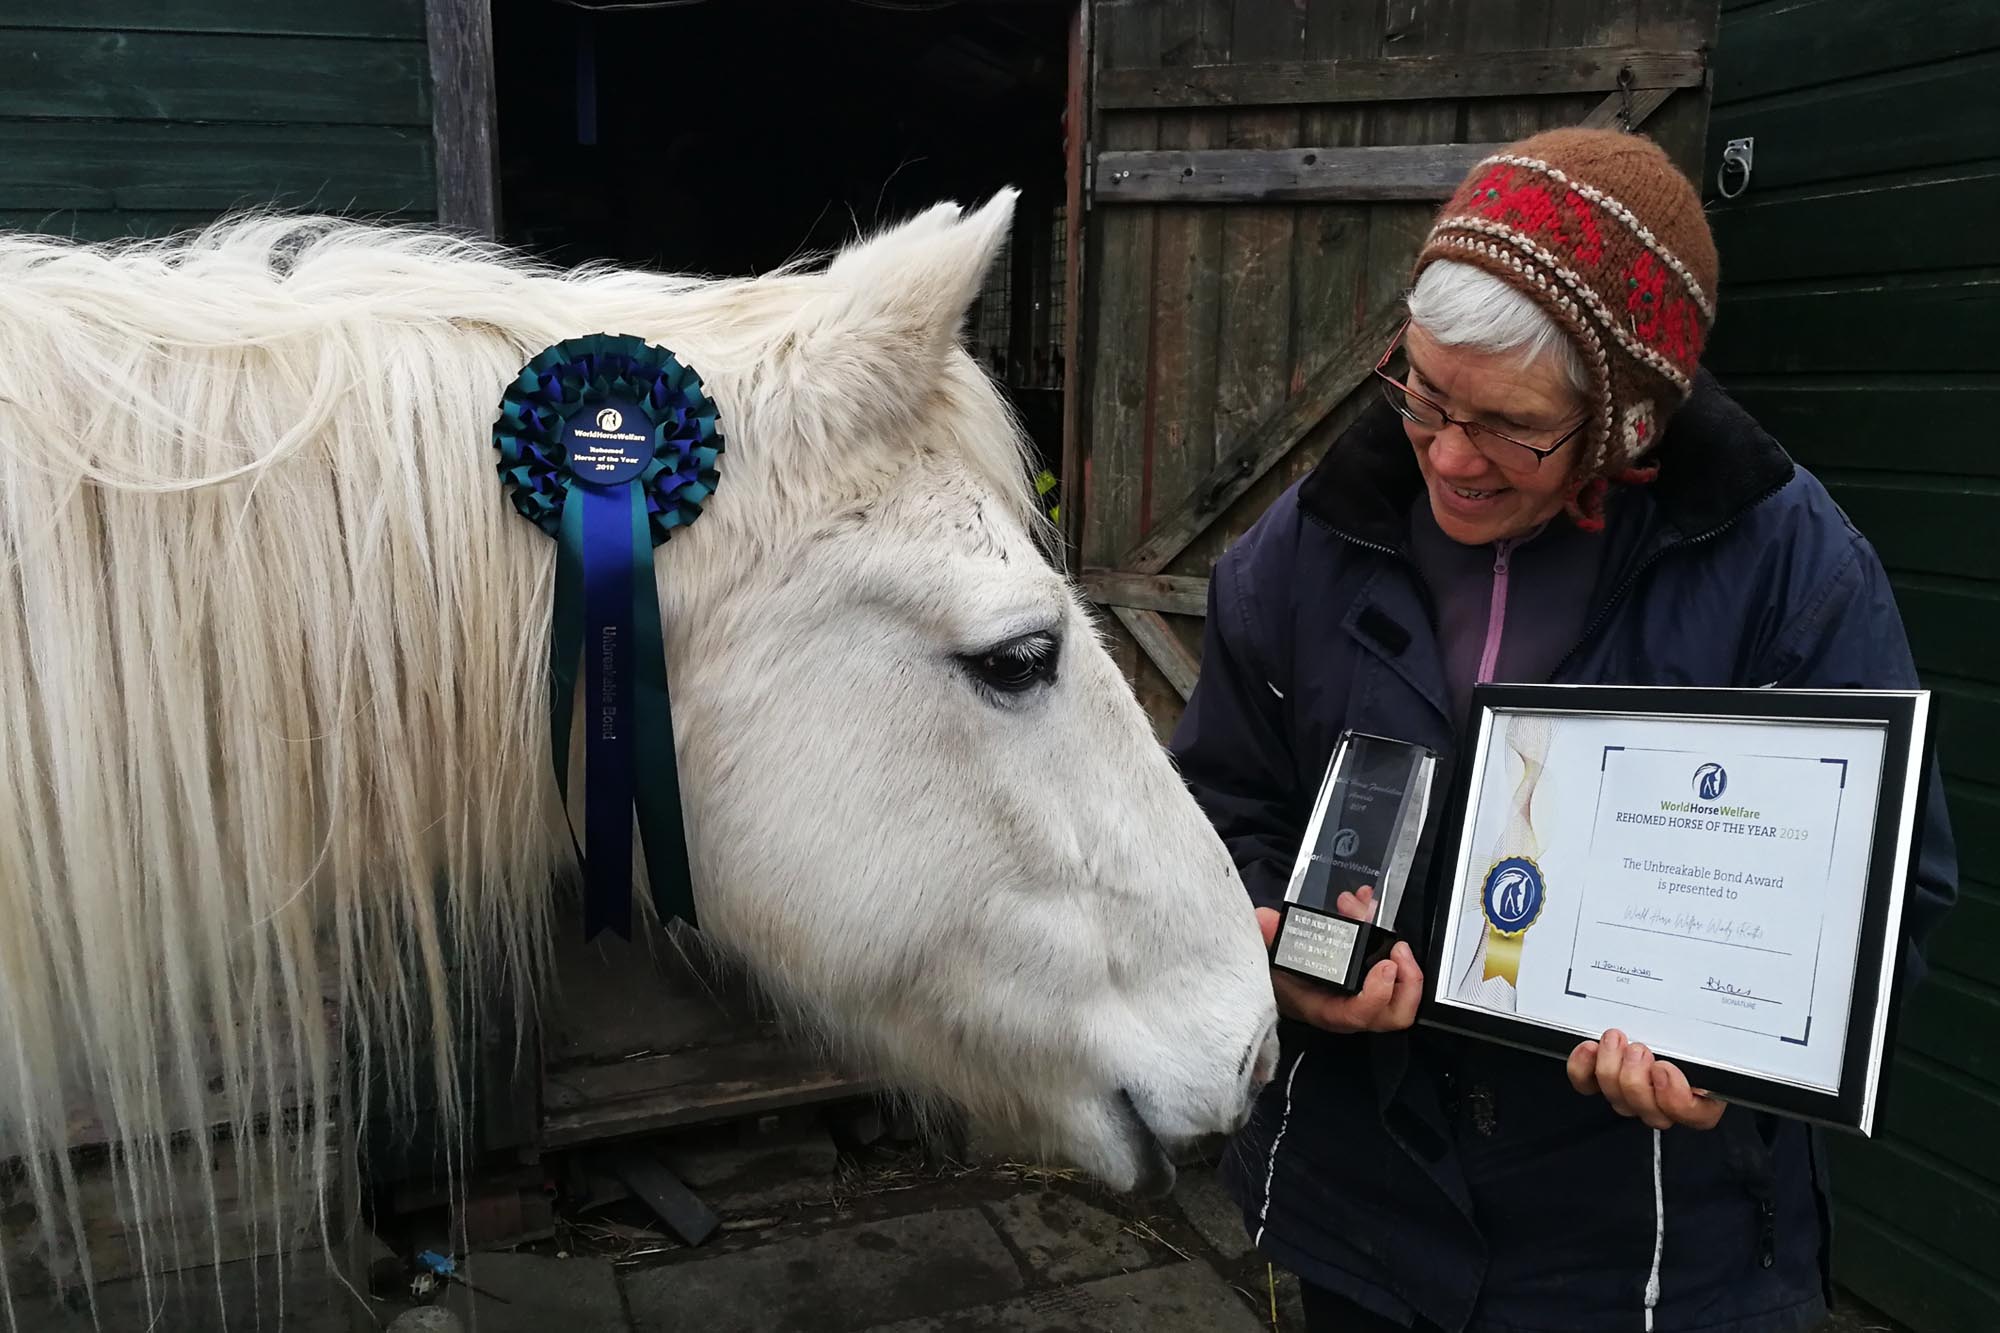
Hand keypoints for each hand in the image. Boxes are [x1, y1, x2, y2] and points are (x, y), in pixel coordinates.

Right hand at [1256, 888, 1423, 1034]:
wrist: (1277, 981)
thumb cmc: (1275, 978)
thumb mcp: (1267, 962)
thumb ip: (1268, 940)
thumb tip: (1263, 919)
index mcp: (1327, 1009)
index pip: (1360, 1014)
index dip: (1378, 993)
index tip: (1384, 964)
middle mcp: (1351, 1007)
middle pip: (1395, 1012)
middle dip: (1407, 980)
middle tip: (1397, 947)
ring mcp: (1366, 995)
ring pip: (1401, 989)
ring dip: (1399, 953)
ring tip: (1373, 913)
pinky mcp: (1371, 977)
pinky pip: (1393, 965)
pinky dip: (1385, 935)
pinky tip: (1364, 904)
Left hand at [1567, 1028, 1725, 1129]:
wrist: (1668, 1012)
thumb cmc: (1696, 1024)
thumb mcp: (1714, 1031)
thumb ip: (1717, 1041)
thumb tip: (1717, 1040)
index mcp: (1704, 1094)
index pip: (1696, 1115)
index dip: (1676, 1099)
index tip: (1664, 1069)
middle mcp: (1667, 1102)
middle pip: (1651, 1112)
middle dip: (1638, 1080)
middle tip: (1638, 1050)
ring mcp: (1634, 1094)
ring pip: (1619, 1100)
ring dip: (1612, 1069)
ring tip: (1615, 1041)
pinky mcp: (1604, 1080)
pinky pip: (1588, 1085)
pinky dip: (1584, 1068)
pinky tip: (1589, 1048)